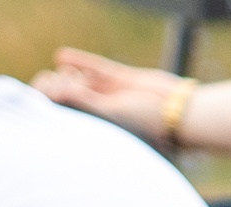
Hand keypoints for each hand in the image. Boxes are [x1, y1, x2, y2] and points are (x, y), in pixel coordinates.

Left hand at [34, 49, 180, 140]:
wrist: (178, 111)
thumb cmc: (146, 121)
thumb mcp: (111, 114)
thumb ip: (84, 101)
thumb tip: (56, 91)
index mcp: (98, 125)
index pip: (68, 111)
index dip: (54, 99)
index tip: (51, 93)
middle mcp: (103, 110)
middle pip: (69, 93)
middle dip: (60, 84)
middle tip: (62, 83)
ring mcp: (112, 93)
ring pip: (81, 78)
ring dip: (70, 73)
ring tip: (66, 71)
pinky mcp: (122, 78)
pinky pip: (97, 67)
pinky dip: (79, 60)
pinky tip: (61, 56)